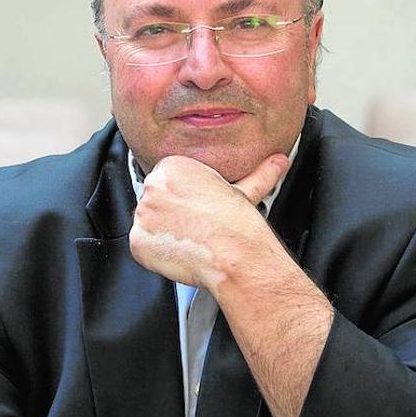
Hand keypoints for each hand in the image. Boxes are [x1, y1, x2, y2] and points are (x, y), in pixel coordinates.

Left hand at [129, 153, 289, 290]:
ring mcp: (143, 214)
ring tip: (190, 239)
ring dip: (164, 232)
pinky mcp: (138, 241)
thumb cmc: (237, 224)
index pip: (168, 180)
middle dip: (172, 214)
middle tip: (195, 226)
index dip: (184, 199)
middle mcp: (153, 186)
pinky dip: (157, 252)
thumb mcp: (245, 191)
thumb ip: (258, 174)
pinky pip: (142, 246)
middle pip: (156, 200)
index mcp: (174, 166)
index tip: (197, 211)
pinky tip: (179, 251)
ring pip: (149, 223)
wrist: (233, 254)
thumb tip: (278, 162)